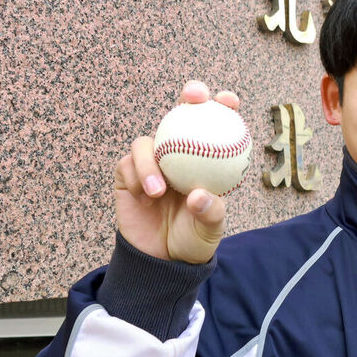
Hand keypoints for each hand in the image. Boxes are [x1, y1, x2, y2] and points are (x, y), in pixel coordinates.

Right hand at [114, 81, 239, 263]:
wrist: (161, 260)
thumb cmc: (193, 240)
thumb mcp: (209, 231)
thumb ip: (210, 213)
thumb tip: (198, 195)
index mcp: (206, 161)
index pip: (218, 127)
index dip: (223, 106)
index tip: (229, 100)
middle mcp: (179, 155)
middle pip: (183, 114)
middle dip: (190, 96)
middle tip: (192, 97)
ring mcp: (152, 162)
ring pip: (148, 142)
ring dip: (151, 163)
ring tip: (158, 191)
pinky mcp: (127, 174)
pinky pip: (127, 165)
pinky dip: (136, 180)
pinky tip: (145, 199)